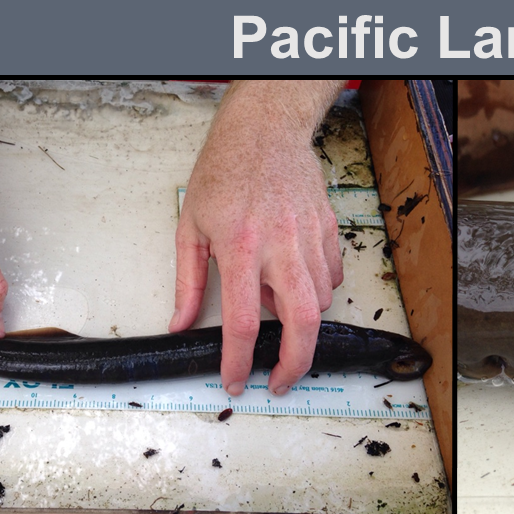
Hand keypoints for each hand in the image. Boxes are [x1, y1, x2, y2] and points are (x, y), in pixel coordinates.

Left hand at [171, 81, 344, 396]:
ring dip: (303, 320)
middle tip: (282, 381)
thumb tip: (182, 324)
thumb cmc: (224, 173)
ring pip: (321, 301)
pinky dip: (318, 291)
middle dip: (296, 363)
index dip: (239, 361)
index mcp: (239, 247)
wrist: (265, 131)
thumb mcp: (190, 226)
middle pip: (303, 322)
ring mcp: (310, 237)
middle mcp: (280, 245)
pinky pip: (332, 277)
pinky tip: (296, 281)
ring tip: (277, 309)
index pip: (244, 321)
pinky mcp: (328, 230)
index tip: (237, 382)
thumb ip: (188, 282)